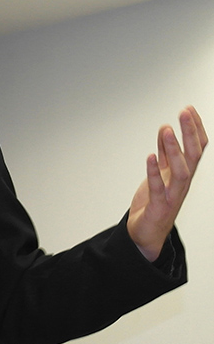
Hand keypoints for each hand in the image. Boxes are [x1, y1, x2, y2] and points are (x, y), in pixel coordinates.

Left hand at [127, 106, 207, 261]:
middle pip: (192, 156)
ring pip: (180, 171)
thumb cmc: (155, 203)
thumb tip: (166, 129)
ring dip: (173, 150)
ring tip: (166, 130)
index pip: (197, 149)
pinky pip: (158, 188)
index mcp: (183, 173)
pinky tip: (150, 157)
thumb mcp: (160, 173)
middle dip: (189, 133)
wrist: (146, 234)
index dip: (195, 129)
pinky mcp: (158, 206)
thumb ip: (164, 153)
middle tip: (184, 113)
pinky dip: (154, 172)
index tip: (189, 110)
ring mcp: (171, 195)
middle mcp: (181, 183)